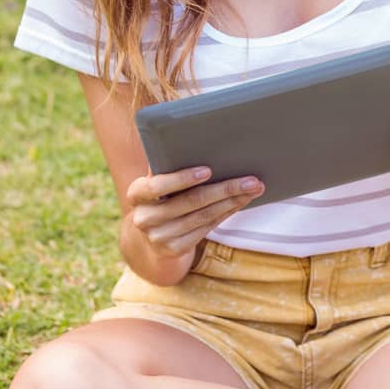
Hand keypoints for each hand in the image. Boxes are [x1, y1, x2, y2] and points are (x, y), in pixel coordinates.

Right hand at [125, 163, 263, 259]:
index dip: (183, 178)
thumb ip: (166, 165)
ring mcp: (158, 237)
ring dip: (232, 202)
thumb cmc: (159, 197)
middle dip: (224, 189)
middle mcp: (144, 217)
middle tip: (250, 180)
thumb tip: (193, 138)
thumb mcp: (156, 182)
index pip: (158, 185)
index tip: (209, 170)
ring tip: (253, 190)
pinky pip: (206, 229)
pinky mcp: (173, 250)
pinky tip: (239, 203)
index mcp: (136, 193)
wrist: (149, 237)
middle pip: (190, 201)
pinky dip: (225, 214)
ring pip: (203, 217)